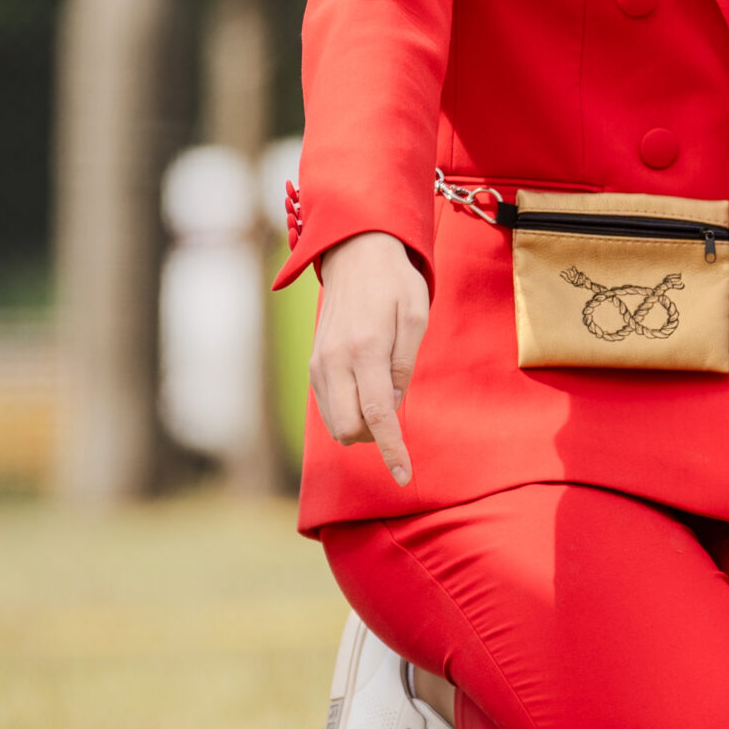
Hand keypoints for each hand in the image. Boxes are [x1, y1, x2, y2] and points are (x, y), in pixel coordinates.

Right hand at [308, 231, 428, 485]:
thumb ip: (403, 365)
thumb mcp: (415, 316)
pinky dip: (347, 411)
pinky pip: (327, 406)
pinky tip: (364, 391)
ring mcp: (319, 363)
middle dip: (374, 437)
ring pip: (334, 423)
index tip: (403, 475)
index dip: (391, 450)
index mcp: (366, 349)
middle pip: (349, 429)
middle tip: (395, 415)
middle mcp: (336, 360)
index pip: (377, 416)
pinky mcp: (313, 363)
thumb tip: (392, 406)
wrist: (355, 254)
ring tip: (381, 396)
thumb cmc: (394, 283)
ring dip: (360, 426)